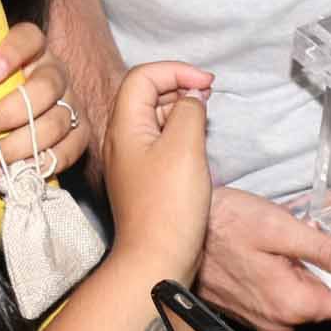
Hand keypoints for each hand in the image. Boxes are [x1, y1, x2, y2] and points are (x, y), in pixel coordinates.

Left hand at [0, 20, 91, 180]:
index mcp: (28, 48)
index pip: (28, 38)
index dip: (11, 54)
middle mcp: (54, 71)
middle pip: (46, 87)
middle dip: (8, 114)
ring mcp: (71, 102)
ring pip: (57, 122)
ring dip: (18, 147)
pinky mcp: (79, 133)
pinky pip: (70, 150)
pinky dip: (40, 165)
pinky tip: (12, 173)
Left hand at [99, 61, 214, 281]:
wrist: (155, 260)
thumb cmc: (168, 205)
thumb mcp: (185, 147)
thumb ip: (189, 111)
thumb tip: (192, 95)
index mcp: (124, 125)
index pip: (143, 76)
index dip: (175, 70)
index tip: (207, 82)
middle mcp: (122, 139)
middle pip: (145, 94)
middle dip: (178, 86)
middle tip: (209, 94)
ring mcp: (131, 160)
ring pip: (153, 118)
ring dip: (179, 109)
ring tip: (205, 116)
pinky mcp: (144, 178)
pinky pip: (159, 142)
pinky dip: (179, 133)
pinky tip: (197, 144)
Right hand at [196, 187, 330, 330]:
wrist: (174, 228)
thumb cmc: (224, 222)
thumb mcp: (279, 228)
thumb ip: (327, 253)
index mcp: (292, 306)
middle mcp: (281, 323)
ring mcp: (264, 320)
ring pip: (311, 292)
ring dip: (327, 261)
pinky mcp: (251, 311)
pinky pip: (289, 293)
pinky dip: (302, 268)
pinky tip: (303, 242)